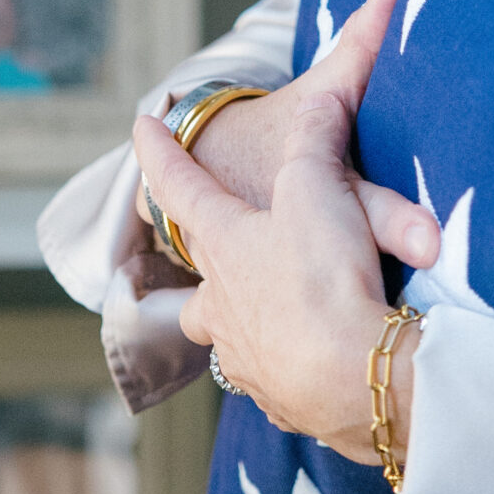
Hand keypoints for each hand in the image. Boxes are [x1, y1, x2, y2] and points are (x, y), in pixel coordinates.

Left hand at [131, 0, 438, 463]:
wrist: (354, 377)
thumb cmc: (323, 276)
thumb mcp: (319, 185)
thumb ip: (319, 135)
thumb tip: (326, 94)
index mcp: (225, 245)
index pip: (180, 188)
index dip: (160, 153)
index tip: (139, 125)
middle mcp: (224, 306)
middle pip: (197, 286)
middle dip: (202, 269)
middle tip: (215, 258)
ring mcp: (251, 358)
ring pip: (232, 338)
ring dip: (245, 324)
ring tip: (271, 320)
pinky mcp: (288, 399)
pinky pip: (279, 375)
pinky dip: (291, 362)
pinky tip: (314, 363)